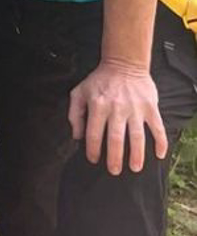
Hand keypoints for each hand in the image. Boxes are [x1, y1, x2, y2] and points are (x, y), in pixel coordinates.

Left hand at [69, 58, 167, 174]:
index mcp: (97, 105)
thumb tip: (77, 136)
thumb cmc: (99, 80)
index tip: (93, 160)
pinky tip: (159, 154)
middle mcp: (116, 108)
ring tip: (134, 168)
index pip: (93, 133)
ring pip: (137, 137)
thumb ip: (75, 114)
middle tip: (114, 171)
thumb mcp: (79, 92)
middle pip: (115, 139)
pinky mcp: (150, 107)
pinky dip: (160, 142)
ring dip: (136, 154)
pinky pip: (157, 128)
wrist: (124, 63)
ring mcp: (135, 108)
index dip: (92, 149)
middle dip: (114, 158)